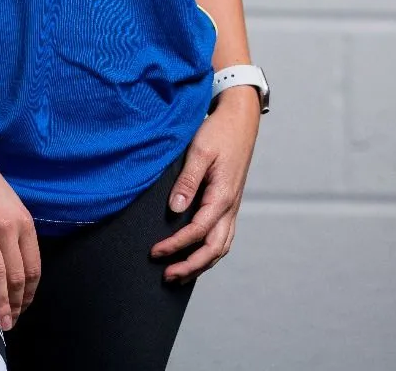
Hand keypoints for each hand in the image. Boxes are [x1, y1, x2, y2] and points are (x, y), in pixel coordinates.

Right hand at [0, 138, 40, 331]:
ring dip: (0, 303)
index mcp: (22, 220)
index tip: (24, 308)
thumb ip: (14, 230)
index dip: (30, 293)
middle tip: (10, 322)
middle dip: (16, 304)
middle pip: (17, 275)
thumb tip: (15, 262)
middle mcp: (7, 224)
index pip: (33, 266)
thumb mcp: (8, 202)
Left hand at [150, 86, 259, 283]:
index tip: (155, 252)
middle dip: (190, 266)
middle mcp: (230, 206)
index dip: (175, 245)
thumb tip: (175, 210)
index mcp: (222, 196)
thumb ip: (187, 181)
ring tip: (179, 274)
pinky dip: (210, 251)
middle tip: (167, 276)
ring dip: (201, 264)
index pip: (197, 231)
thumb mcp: (200, 151)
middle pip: (213, 249)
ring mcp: (232, 206)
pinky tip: (196, 254)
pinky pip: (223, 236)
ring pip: (221, 246)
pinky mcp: (229, 202)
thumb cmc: (219, 132)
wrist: (240, 119)